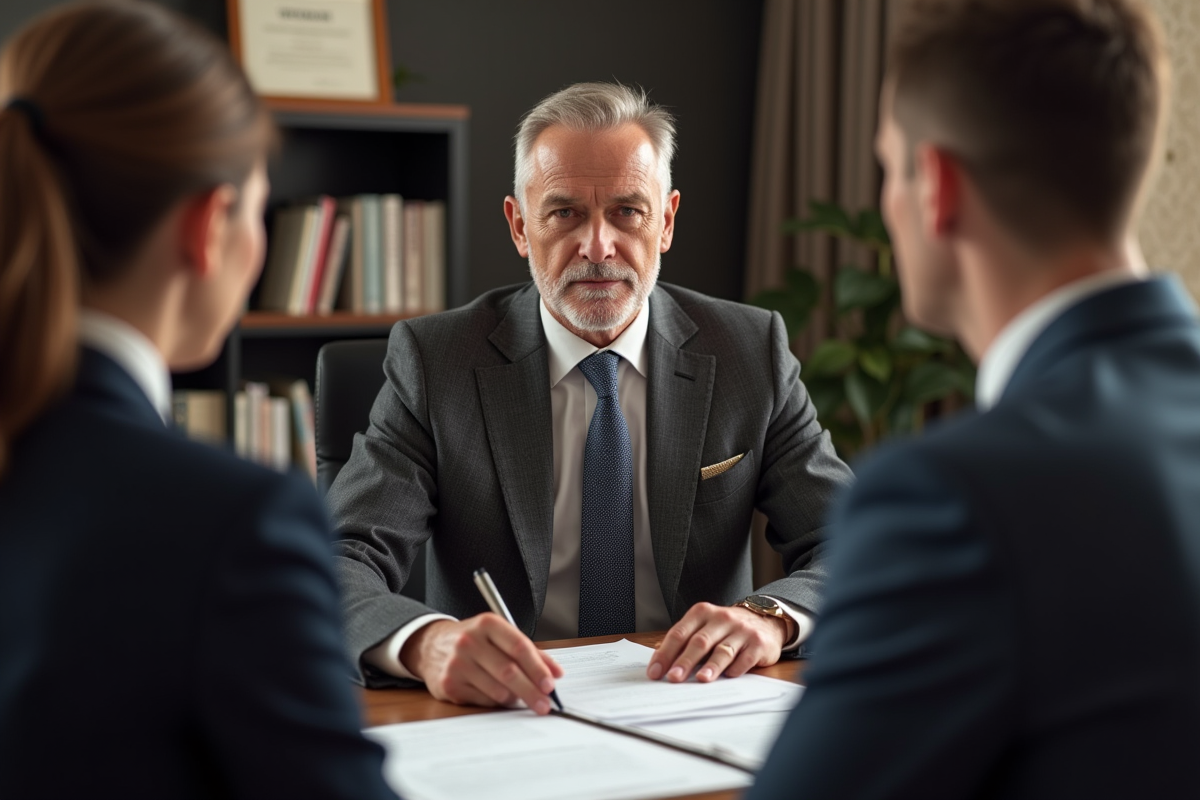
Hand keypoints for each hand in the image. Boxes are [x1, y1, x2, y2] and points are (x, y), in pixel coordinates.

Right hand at [400, 614, 563, 713]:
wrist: (430, 645)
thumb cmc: (474, 641)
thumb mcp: (499, 636)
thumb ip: (530, 652)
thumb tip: (556, 672)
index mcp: (487, 624)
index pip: (519, 646)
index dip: (538, 668)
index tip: (550, 684)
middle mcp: (469, 641)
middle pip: (509, 672)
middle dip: (532, 691)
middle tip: (545, 704)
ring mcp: (456, 664)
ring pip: (497, 690)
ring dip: (515, 698)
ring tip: (522, 697)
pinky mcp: (448, 685)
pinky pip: (483, 701)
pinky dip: (497, 702)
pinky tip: (499, 696)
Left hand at [647, 602, 792, 682]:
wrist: (764, 620)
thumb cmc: (726, 628)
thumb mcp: (704, 626)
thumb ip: (684, 640)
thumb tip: (658, 660)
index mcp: (702, 613)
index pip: (679, 633)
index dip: (665, 653)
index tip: (655, 672)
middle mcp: (721, 619)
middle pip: (699, 641)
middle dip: (685, 661)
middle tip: (673, 678)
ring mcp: (741, 630)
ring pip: (722, 650)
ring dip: (711, 666)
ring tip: (701, 679)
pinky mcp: (758, 643)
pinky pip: (745, 658)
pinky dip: (736, 668)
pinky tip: (728, 677)